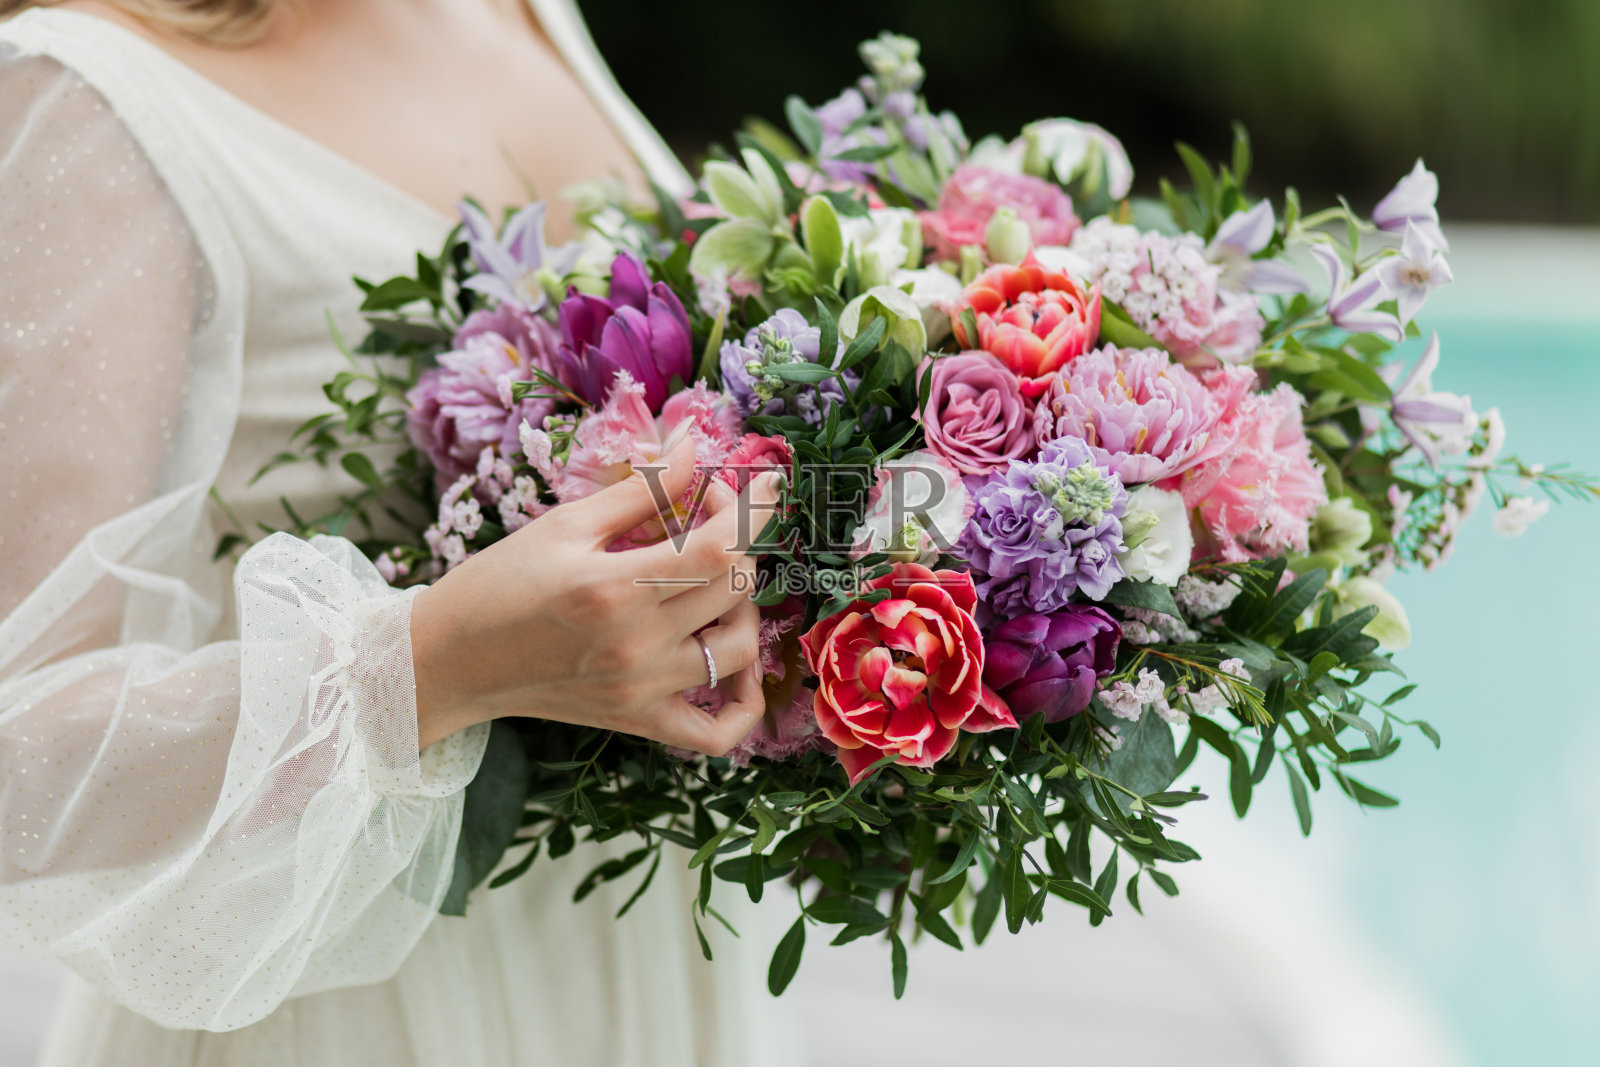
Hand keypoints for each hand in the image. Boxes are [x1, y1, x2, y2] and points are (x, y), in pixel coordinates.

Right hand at [409, 437, 782, 753]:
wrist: (450, 660)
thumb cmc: (500, 582)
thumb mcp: (565, 524)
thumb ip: (639, 489)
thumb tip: (693, 446)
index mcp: (614, 586)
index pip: (720, 545)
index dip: (753, 509)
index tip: (766, 483)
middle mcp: (635, 643)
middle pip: (736, 588)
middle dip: (740, 541)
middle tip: (708, 519)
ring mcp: (642, 689)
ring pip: (741, 650)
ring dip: (745, 607)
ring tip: (713, 582)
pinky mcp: (639, 721)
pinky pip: (718, 733)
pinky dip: (744, 704)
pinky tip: (733, 664)